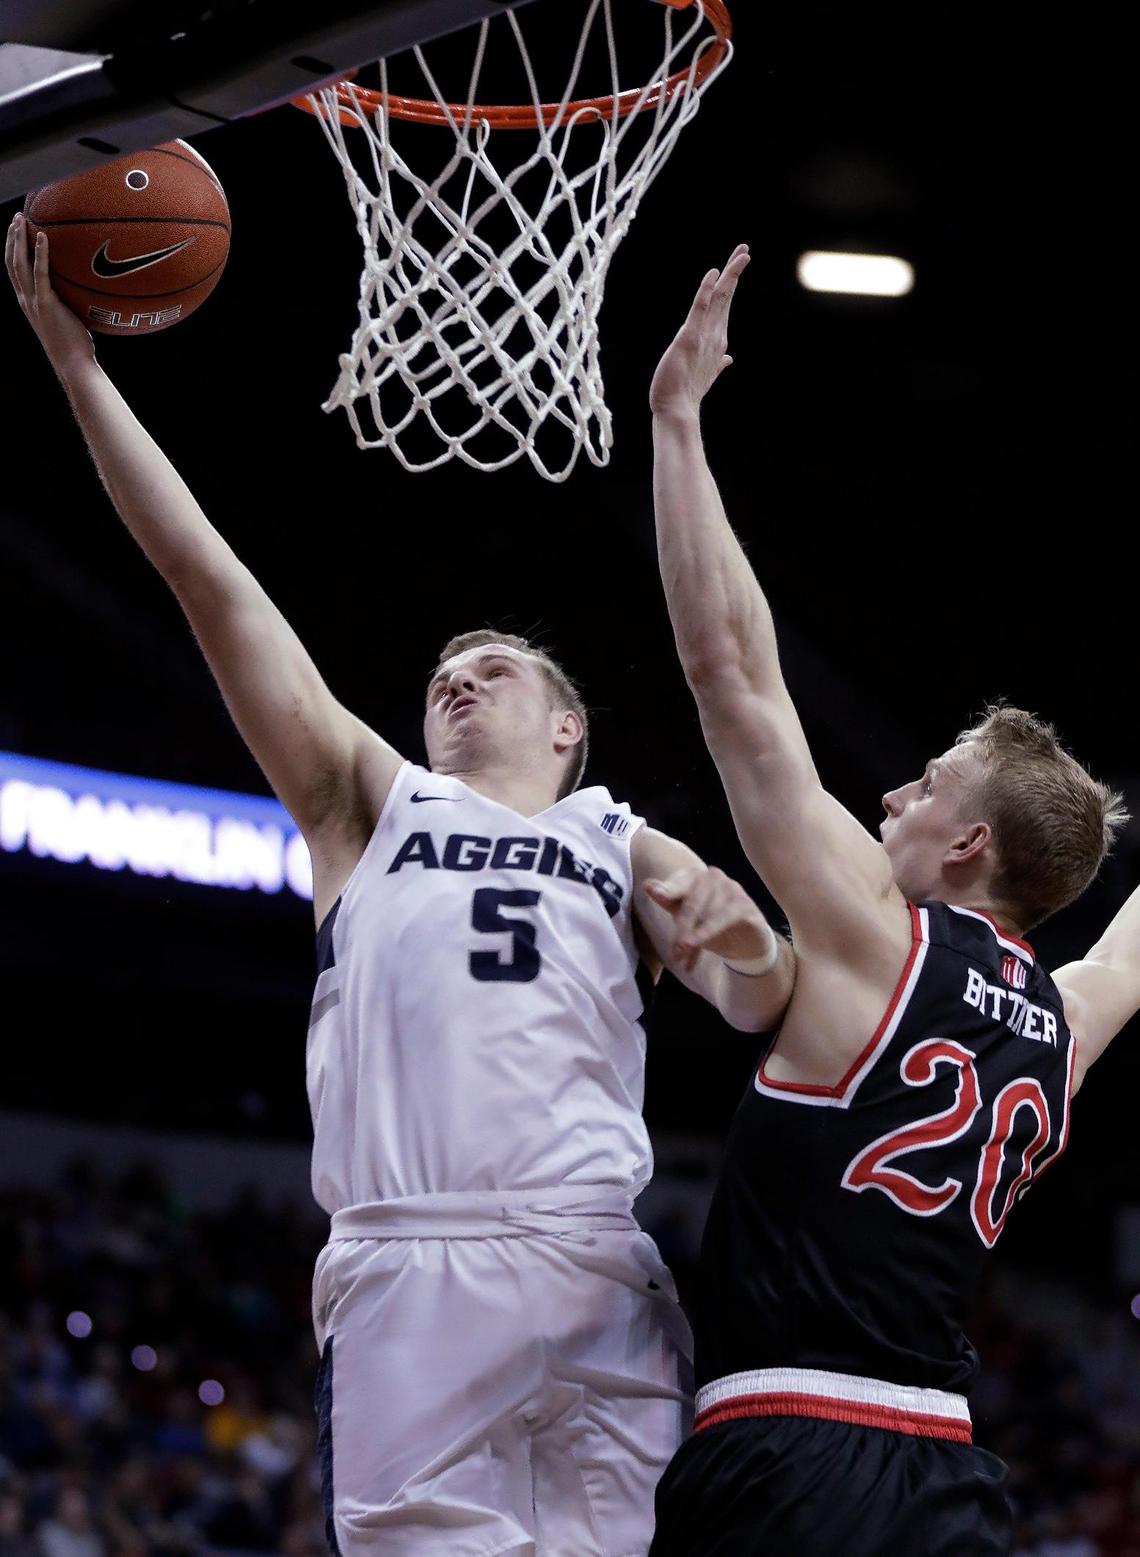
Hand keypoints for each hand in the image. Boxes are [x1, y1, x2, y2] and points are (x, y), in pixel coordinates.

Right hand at [6, 212, 95, 371]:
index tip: (16, 231)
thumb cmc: (75, 345)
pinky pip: (40, 274)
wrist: (74, 365)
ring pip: (19, 264)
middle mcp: (25, 300)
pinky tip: (44, 236)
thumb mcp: (66, 318)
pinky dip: (40, 253)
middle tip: (17, 217)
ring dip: (18, 239)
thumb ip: (67, 302)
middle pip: (11, 261)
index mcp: (28, 302)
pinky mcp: (45, 304)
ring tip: (22, 219)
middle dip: (11, 237)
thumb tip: (84, 288)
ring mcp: (33, 302)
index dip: (11, 248)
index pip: (14, 270)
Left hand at [643, 863, 775, 973]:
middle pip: (691, 904)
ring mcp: (731, 888)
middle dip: (681, 931)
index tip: (657, 895)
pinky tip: (697, 944)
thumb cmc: (708, 924)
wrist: (744, 942)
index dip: (667, 891)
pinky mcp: (745, 904)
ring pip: (706, 914)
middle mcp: (713, 876)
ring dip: (694, 940)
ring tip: (683, 959)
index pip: (677, 884)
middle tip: (674, 954)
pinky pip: (724, 917)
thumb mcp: (684, 915)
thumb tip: (647, 885)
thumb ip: (668, 900)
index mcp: (694, 875)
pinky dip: (709, 932)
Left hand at [649, 243, 749, 417]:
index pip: (725, 305)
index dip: (731, 282)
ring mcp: (704, 336)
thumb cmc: (686, 392)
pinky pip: (700, 310)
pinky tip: (713, 274)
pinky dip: (706, 291)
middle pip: (726, 296)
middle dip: (735, 272)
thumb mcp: (705, 372)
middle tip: (745, 250)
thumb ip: (718, 362)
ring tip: (741, 255)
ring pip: (719, 299)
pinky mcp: (689, 338)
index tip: (738, 263)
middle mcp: (714, 335)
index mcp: (716, 339)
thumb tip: (728, 358)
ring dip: (730, 275)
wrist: (677, 410)